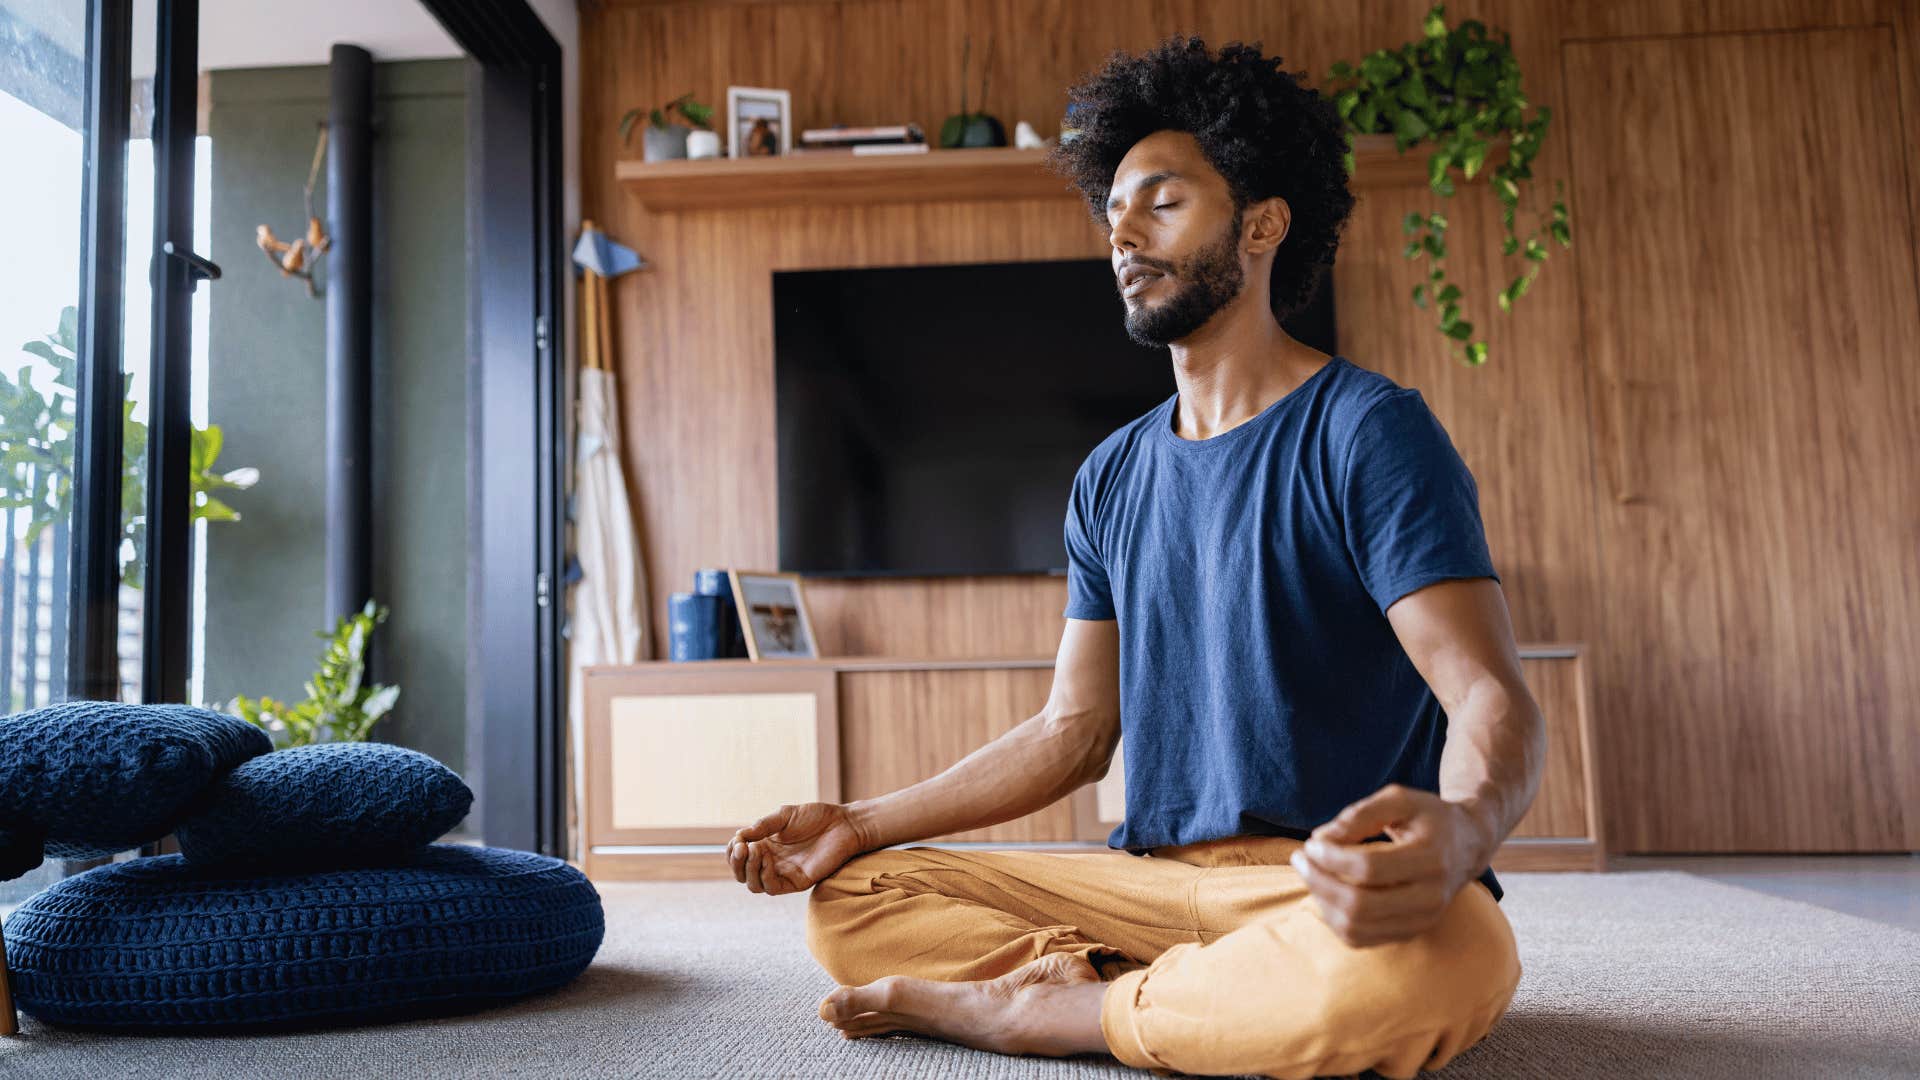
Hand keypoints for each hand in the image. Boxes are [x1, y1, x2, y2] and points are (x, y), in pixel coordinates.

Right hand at [727, 802, 868, 895]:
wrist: (843, 824)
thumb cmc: (815, 817)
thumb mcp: (784, 815)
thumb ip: (763, 826)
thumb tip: (739, 836)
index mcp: (765, 846)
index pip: (738, 857)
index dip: (732, 851)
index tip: (738, 839)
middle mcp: (771, 862)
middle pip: (742, 874)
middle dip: (737, 863)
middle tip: (743, 847)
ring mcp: (783, 873)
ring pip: (754, 884)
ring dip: (749, 869)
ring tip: (755, 850)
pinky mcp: (796, 882)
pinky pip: (773, 888)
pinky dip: (764, 876)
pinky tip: (767, 859)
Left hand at [1289, 784, 1492, 947]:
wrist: (1467, 845)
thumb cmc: (1428, 817)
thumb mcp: (1399, 799)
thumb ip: (1359, 814)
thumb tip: (1321, 839)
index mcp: (1431, 859)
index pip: (1369, 869)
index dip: (1331, 858)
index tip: (1311, 842)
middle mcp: (1431, 897)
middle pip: (1360, 905)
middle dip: (1319, 882)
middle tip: (1299, 858)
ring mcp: (1423, 921)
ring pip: (1357, 928)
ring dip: (1322, 902)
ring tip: (1310, 873)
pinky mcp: (1411, 933)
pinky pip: (1361, 939)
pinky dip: (1334, 918)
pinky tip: (1327, 892)